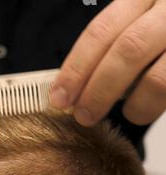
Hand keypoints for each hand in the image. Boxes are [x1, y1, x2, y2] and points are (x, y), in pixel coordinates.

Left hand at [51, 0, 165, 125]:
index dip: (76, 67)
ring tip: (128, 114)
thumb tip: (76, 84)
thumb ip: (116, 42)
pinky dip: (157, 103)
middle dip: (98, 90)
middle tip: (84, 115)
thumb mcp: (143, 19)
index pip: (101, 31)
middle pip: (127, 50)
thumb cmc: (163, 27)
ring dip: (135, 105)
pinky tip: (148, 107)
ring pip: (158, 77)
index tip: (60, 96)